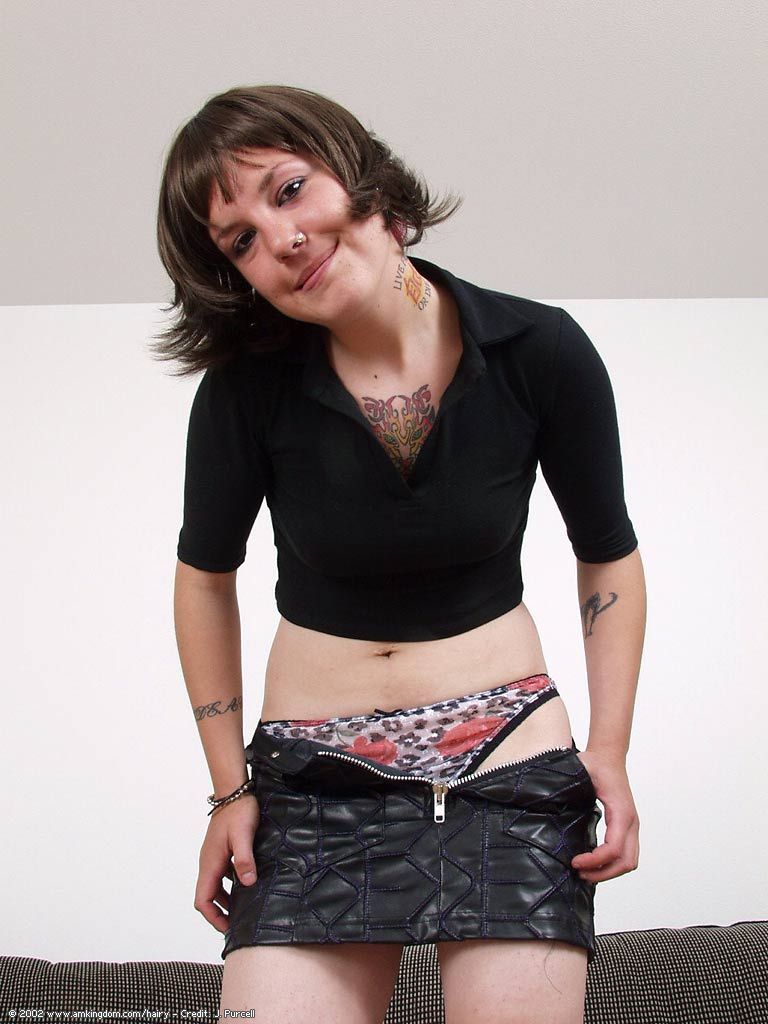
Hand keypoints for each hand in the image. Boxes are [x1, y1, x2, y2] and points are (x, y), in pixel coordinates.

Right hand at [194, 795, 260, 933]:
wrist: (235, 791)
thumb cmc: (239, 812)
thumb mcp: (243, 836)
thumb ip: (244, 860)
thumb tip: (247, 883)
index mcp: (210, 863)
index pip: (202, 900)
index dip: (212, 917)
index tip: (227, 927)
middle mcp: (208, 862)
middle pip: (207, 896)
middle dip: (219, 913)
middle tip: (237, 923)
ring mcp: (214, 857)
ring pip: (215, 886)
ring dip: (225, 900)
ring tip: (242, 908)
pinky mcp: (221, 851)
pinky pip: (222, 875)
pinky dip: (230, 885)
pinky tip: (246, 884)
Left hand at [571, 750, 639, 883]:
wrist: (609, 758)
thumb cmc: (596, 763)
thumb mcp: (582, 770)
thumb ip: (570, 782)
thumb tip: (551, 798)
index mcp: (621, 811)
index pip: (614, 848)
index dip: (595, 861)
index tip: (575, 862)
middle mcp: (631, 822)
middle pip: (626, 861)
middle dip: (603, 873)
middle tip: (579, 874)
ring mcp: (631, 826)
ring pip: (629, 861)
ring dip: (609, 872)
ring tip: (585, 873)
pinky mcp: (626, 828)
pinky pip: (626, 854)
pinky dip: (612, 865)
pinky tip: (593, 864)